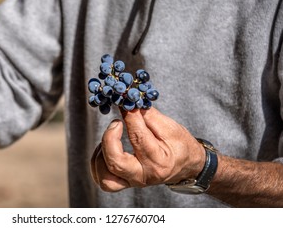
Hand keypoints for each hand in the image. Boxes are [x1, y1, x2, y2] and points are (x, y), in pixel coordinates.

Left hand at [90, 107, 205, 191]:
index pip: (138, 137)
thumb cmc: (178, 145)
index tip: (124, 102)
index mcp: (159, 161)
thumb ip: (148, 115)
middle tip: (116, 123)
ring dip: (101, 154)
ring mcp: (132, 182)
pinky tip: (106, 148)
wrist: (185, 166)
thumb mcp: (170, 127)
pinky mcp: (124, 183)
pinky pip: (104, 180)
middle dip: (109, 139)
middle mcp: (143, 176)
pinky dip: (98, 163)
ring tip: (111, 137)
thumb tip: (128, 101)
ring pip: (105, 177)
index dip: (129, 117)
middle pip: (115, 163)